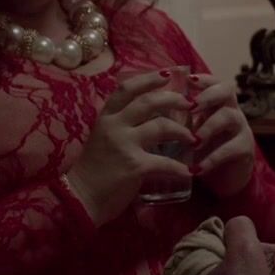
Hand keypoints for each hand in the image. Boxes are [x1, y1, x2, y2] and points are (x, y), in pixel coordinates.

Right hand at [64, 70, 196, 224]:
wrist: (80, 199)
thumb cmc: (93, 170)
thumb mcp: (103, 139)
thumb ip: (122, 126)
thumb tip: (151, 119)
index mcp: (106, 118)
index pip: (126, 89)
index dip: (148, 79)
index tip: (167, 75)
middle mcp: (114, 126)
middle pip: (149, 102)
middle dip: (174, 99)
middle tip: (191, 104)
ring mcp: (124, 144)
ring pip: (161, 126)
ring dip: (183, 131)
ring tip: (194, 138)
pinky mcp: (134, 165)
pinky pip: (165, 162)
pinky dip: (180, 167)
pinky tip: (190, 171)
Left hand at [188, 74, 255, 197]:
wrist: (223, 180)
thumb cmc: (202, 151)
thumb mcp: (189, 132)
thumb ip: (178, 119)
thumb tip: (151, 107)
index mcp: (216, 103)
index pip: (213, 82)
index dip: (202, 79)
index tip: (187, 79)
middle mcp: (231, 110)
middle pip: (227, 90)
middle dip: (208, 96)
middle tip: (191, 107)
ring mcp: (241, 129)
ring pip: (229, 116)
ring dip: (208, 127)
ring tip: (193, 141)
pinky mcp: (246, 149)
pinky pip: (232, 148)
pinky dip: (212, 158)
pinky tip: (197, 168)